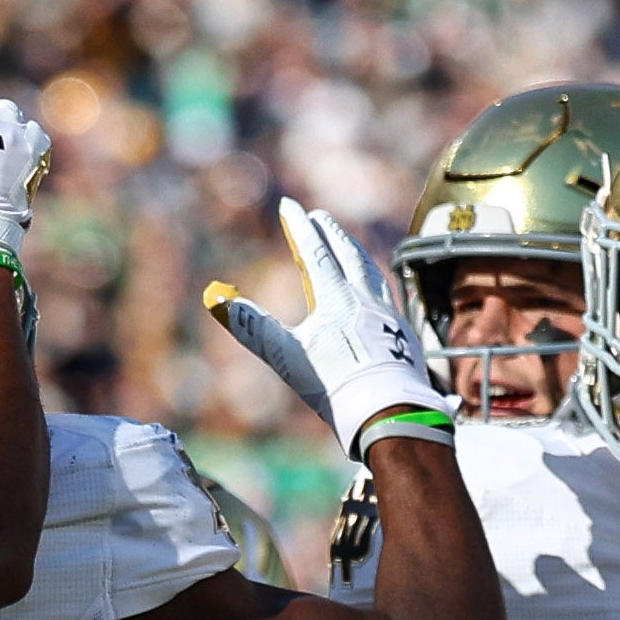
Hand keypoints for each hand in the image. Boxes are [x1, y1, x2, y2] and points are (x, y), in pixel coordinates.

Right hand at [201, 200, 446, 457]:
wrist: (389, 413)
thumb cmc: (336, 387)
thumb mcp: (288, 357)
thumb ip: (253, 327)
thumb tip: (217, 301)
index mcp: (336, 298)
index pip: (315, 252)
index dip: (299, 227)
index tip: (291, 206)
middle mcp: (365, 298)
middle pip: (348, 254)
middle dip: (331, 233)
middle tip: (320, 217)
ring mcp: (388, 316)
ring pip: (371, 272)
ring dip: (356, 253)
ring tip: (348, 246)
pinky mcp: (402, 336)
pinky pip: (387, 297)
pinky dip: (375, 284)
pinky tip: (374, 293)